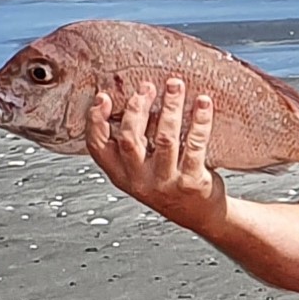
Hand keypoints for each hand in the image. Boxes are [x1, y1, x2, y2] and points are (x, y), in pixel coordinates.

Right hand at [85, 76, 226, 234]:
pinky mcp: (192, 182)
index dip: (96, 121)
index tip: (103, 97)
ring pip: (165, 139)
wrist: (201, 215)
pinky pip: (195, 145)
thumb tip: (133, 98)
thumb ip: (134, 143)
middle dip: (137, 108)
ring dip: (170, 107)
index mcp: (122, 175)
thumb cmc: (170, 185)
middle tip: (146, 87)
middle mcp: (141, 181)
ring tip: (175, 85)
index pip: (98, 148)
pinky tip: (203, 103)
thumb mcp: (142, 170)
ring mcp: (167, 183)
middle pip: (130, 139)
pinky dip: (200, 121)